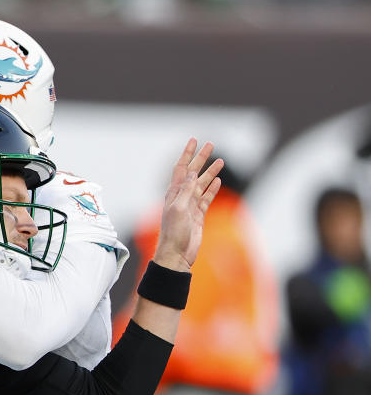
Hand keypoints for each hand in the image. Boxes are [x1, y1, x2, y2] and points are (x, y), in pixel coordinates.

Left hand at [154, 139, 223, 270]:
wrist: (177, 254)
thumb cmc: (174, 233)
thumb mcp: (178, 209)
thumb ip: (185, 191)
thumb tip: (192, 173)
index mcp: (173, 193)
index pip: (180, 168)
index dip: (187, 154)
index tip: (194, 140)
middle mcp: (181, 197)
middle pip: (193, 172)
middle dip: (201, 158)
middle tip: (211, 145)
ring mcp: (190, 206)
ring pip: (202, 184)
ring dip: (210, 172)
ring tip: (220, 161)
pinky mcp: (198, 215)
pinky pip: (206, 198)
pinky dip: (212, 188)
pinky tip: (217, 181)